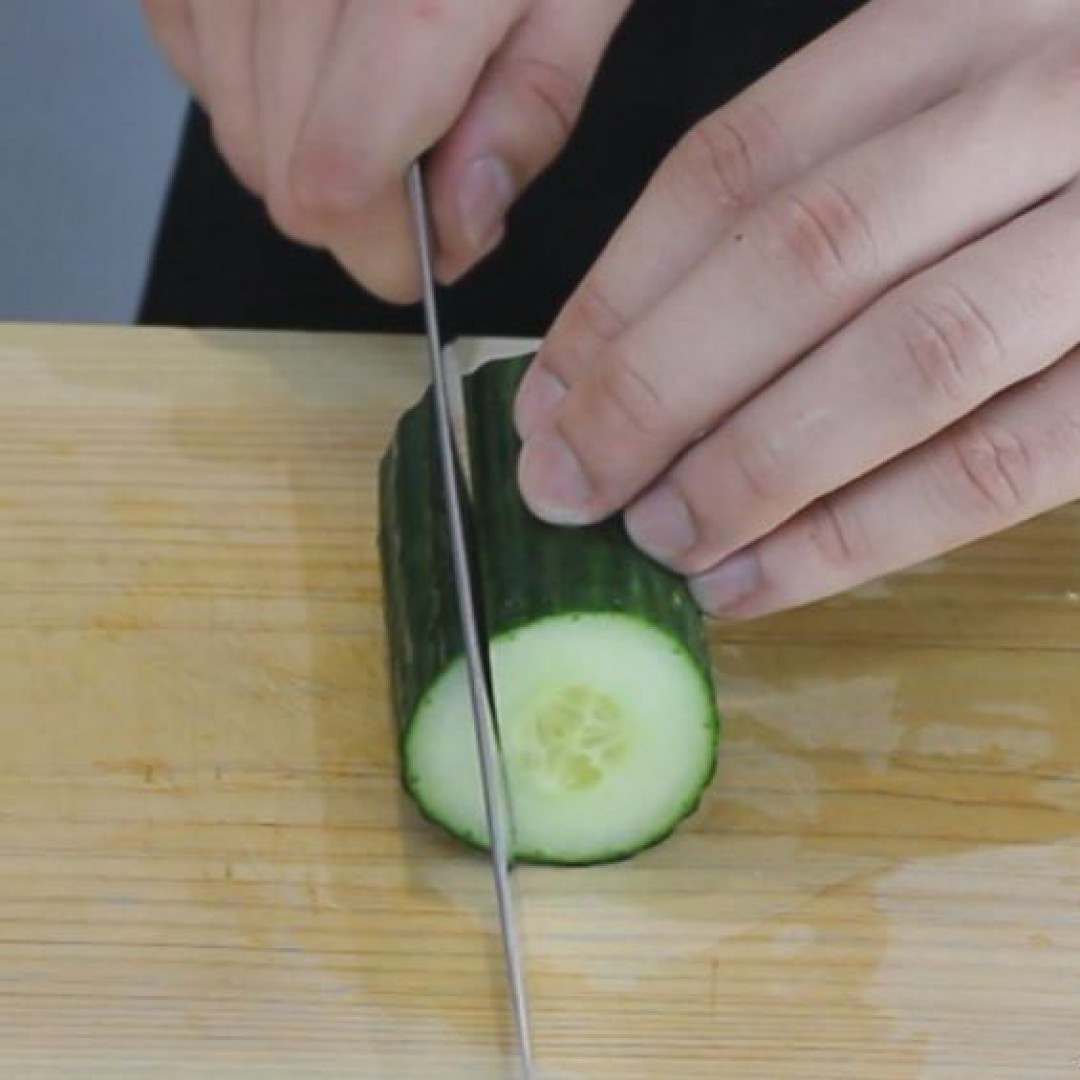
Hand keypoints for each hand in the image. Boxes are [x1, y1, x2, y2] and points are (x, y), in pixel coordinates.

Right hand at [141, 0, 629, 299]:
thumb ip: (525, 109)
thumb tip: (459, 228)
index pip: (336, 183)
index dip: (380, 254)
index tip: (420, 262)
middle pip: (275, 167)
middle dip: (353, 214)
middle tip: (415, 190)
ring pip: (228, 119)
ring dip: (303, 150)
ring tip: (375, 110)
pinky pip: (188, 41)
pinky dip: (247, 80)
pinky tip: (311, 56)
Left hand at [515, 0, 1079, 619]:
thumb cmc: (1054, 157)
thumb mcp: (946, 119)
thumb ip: (805, 204)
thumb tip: (609, 365)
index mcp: (960, 20)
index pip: (737, 165)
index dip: (618, 298)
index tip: (545, 401)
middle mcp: (1045, 101)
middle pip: (803, 257)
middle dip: (657, 392)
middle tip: (566, 489)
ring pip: (903, 359)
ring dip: (750, 472)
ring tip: (657, 542)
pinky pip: (999, 464)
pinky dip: (859, 537)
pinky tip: (758, 581)